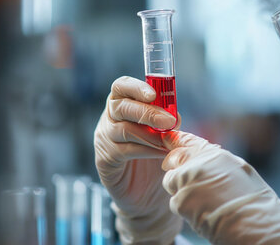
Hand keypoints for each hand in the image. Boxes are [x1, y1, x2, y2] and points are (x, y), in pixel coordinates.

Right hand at [94, 76, 182, 244]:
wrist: (147, 194)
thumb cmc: (156, 155)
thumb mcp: (164, 133)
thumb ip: (167, 121)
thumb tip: (175, 116)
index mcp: (123, 104)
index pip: (122, 86)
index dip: (136, 87)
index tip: (154, 94)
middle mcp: (109, 118)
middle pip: (121, 107)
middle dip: (148, 113)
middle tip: (169, 122)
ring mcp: (104, 139)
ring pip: (123, 130)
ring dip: (150, 135)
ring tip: (169, 142)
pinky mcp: (104, 160)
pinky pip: (124, 151)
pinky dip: (147, 150)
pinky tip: (163, 153)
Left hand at [161, 131, 279, 244]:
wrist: (253, 224)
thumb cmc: (253, 200)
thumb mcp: (240, 170)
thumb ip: (217, 162)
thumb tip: (202, 160)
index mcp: (215, 154)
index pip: (187, 140)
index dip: (176, 141)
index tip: (169, 141)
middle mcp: (198, 163)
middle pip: (173, 160)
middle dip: (177, 169)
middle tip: (191, 183)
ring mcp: (188, 181)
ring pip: (171, 182)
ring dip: (181, 190)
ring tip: (204, 201)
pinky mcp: (180, 201)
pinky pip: (175, 202)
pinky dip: (184, 208)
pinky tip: (203, 212)